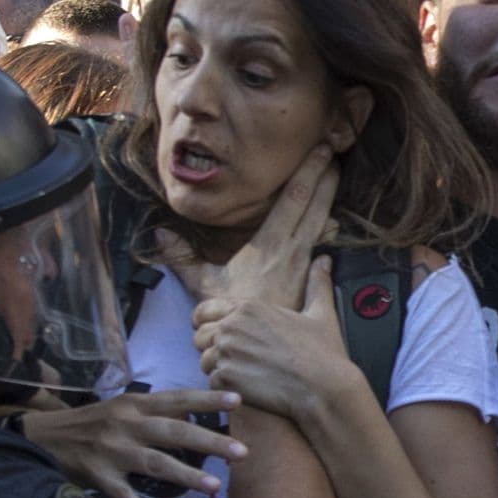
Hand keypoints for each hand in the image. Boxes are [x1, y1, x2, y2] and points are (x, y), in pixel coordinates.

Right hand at [21, 389, 246, 497]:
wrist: (43, 436)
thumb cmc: (91, 423)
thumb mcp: (121, 409)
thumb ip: (154, 414)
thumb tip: (196, 417)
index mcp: (134, 404)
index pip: (176, 399)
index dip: (207, 399)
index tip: (238, 400)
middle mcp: (125, 424)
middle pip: (172, 431)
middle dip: (209, 441)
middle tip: (242, 452)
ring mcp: (110, 450)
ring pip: (153, 462)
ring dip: (185, 474)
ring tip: (213, 487)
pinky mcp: (96, 475)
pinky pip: (121, 494)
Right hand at [160, 144, 337, 308]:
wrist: (257, 346)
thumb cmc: (230, 314)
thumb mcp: (203, 285)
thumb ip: (183, 258)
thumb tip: (162, 234)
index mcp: (268, 243)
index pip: (294, 199)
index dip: (309, 172)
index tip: (321, 150)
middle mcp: (290, 250)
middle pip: (313, 204)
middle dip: (324, 175)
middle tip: (333, 150)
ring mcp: (302, 264)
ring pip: (321, 221)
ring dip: (329, 195)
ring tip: (335, 173)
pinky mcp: (307, 278)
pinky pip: (321, 244)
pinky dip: (328, 227)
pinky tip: (333, 221)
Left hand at [193, 256, 353, 423]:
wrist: (324, 388)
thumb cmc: (323, 353)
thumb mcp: (321, 313)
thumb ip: (317, 284)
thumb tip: (324, 259)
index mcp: (248, 307)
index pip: (204, 311)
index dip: (205, 323)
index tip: (214, 335)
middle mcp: (232, 326)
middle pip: (200, 337)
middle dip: (211, 348)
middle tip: (233, 360)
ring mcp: (226, 352)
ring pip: (204, 361)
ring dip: (218, 369)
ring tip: (242, 375)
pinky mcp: (226, 377)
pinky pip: (212, 383)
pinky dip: (225, 388)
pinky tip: (246, 389)